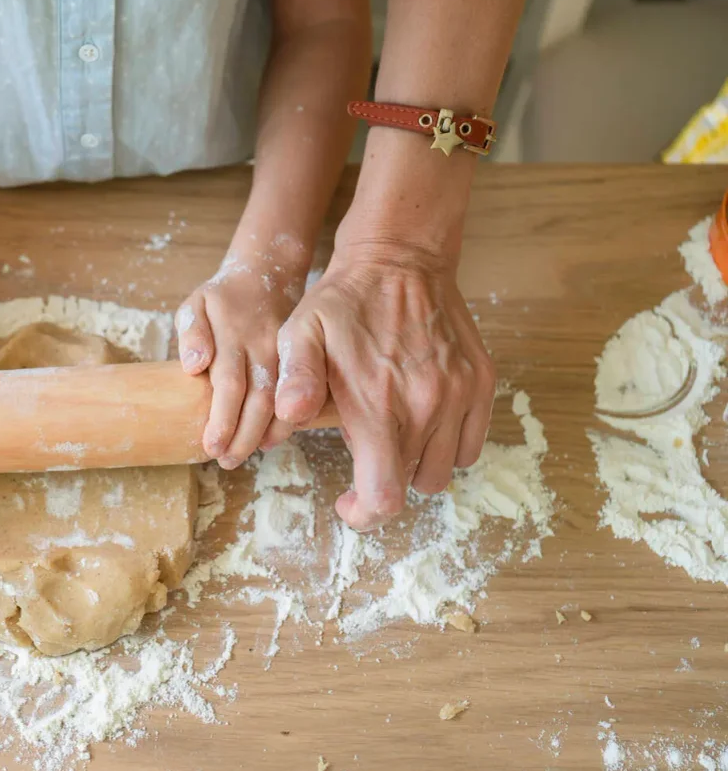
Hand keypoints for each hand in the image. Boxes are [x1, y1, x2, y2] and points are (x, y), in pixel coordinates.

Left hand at [175, 232, 309, 468]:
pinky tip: (273, 438)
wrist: (268, 270)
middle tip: (227, 461)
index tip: (211, 446)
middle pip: (259, 400)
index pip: (229, 384)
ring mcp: (288, 352)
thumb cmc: (222, 298)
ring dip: (267, 433)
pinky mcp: (302, 357)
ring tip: (247, 455)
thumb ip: (192, 332)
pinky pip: (301, 394)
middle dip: (244, 437)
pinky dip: (288, 420)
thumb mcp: (196, 304)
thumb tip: (193, 365)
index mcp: (235, 334)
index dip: (222, 419)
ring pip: (283, 401)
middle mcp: (265, 345)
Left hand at [273, 238, 495, 530]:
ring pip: (443, 469)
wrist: (400, 256)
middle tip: (363, 448)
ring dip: (415, 464)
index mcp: (378, 406)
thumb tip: (288, 417)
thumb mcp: (299, 333)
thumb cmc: (342, 300)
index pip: (383, 496)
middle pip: (411, 485)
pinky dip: (448, 445)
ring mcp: (460, 395)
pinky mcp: (481, 382)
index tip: (348, 504)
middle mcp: (427, 407)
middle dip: (383, 480)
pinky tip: (421, 419)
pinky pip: (471, 444)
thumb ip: (293, 378)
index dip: (365, 514)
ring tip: (390, 430)